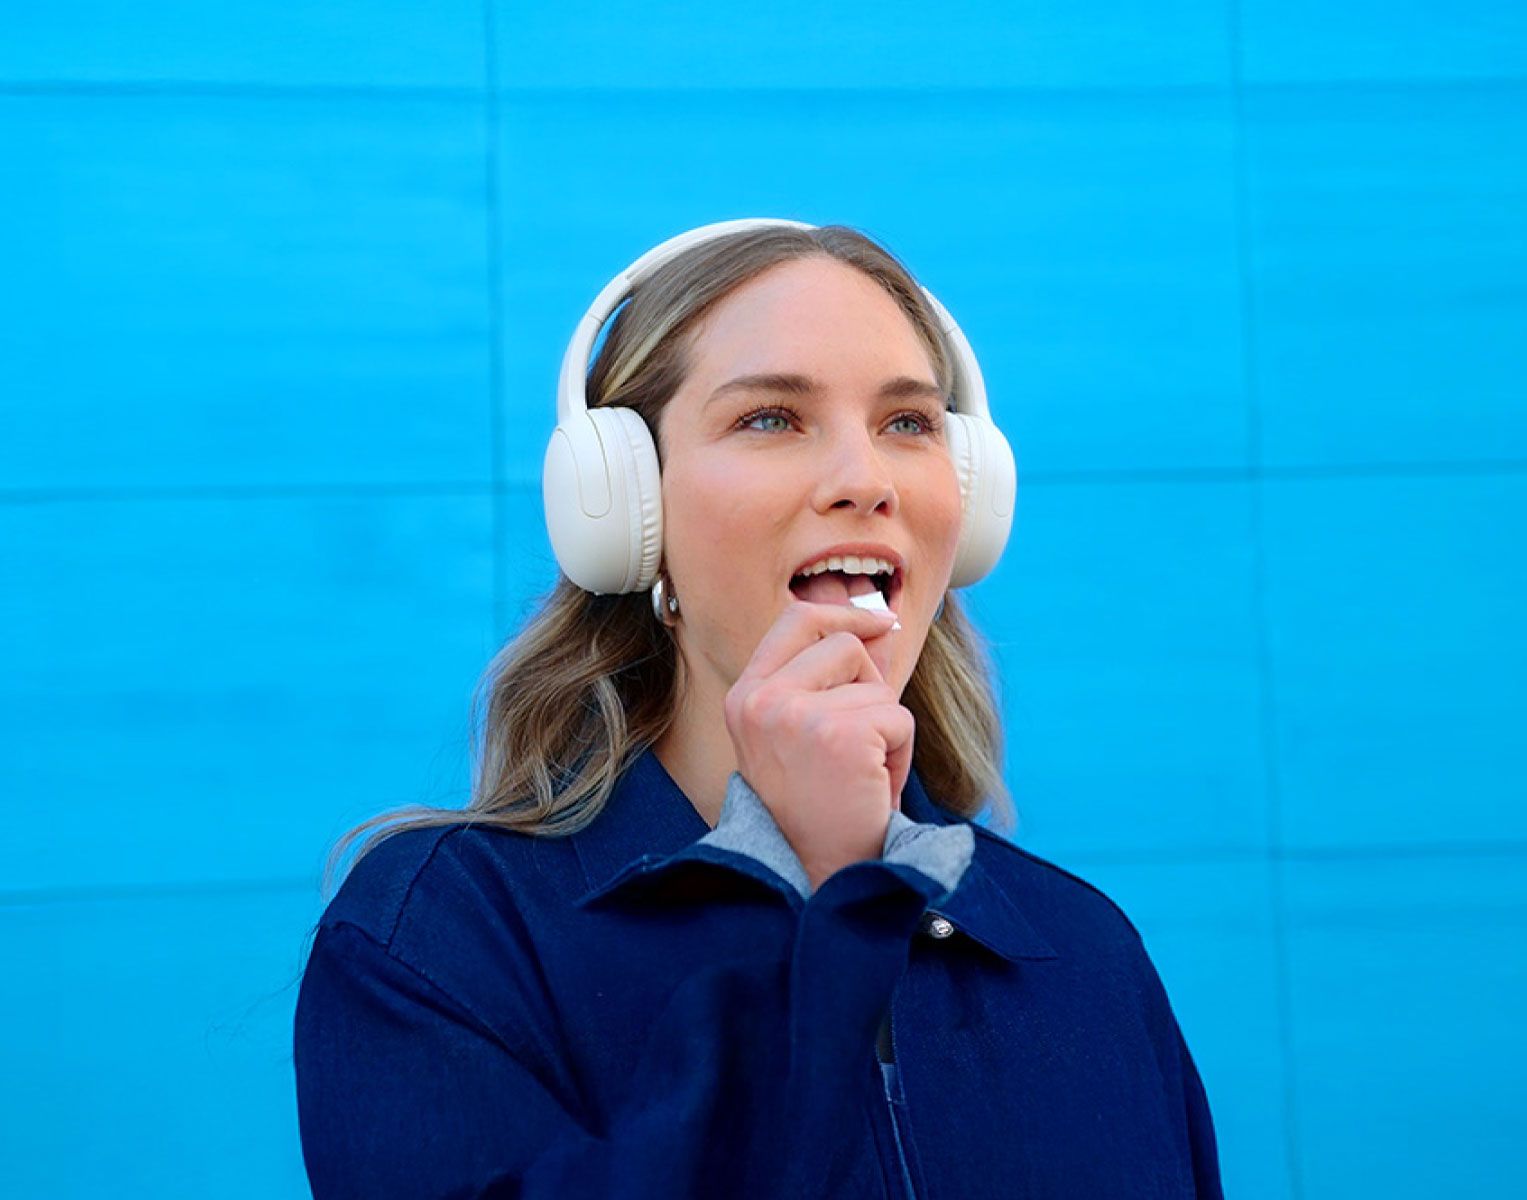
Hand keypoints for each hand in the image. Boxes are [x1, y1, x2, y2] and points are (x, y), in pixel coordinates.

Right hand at [723, 600, 912, 891]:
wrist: (815, 877)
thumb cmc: (816, 810)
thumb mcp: (808, 734)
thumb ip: (836, 677)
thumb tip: (883, 624)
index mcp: (745, 697)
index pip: (796, 619)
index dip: (843, 613)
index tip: (880, 623)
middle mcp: (761, 700)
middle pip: (845, 644)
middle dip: (870, 687)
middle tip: (859, 744)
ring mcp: (796, 715)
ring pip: (877, 685)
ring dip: (885, 729)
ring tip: (859, 775)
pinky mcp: (838, 734)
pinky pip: (898, 718)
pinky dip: (899, 756)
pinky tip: (871, 789)